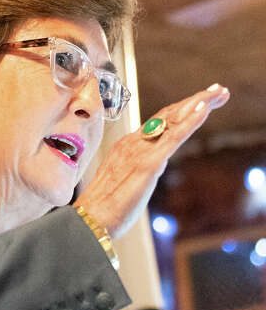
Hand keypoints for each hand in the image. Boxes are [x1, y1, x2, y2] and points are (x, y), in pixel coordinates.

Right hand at [75, 83, 229, 238]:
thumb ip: (137, 168)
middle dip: (196, 100)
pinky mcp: (149, 163)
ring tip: (219, 93)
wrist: (89, 219)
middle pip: (169, 115)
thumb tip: (152, 165)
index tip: (201, 101)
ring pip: (173, 120)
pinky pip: (173, 137)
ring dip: (199, 103)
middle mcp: (133, 143)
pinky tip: (204, 109)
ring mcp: (140, 151)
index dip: (181, 109)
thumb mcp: (123, 181)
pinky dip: (190, 120)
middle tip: (219, 90)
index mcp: (127, 146)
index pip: (159, 121)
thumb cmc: (104, 206)